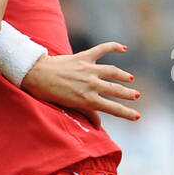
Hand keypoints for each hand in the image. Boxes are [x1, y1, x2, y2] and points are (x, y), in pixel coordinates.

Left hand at [23, 42, 139, 127]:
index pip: (113, 108)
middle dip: (128, 94)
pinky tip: (124, 48)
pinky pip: (103, 49)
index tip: (137, 116)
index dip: (126, 113)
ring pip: (113, 72)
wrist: (36, 75)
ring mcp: (89, 70)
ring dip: (123, 76)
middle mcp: (91, 85)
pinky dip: (114, 47)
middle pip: (116, 90)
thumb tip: (99, 127)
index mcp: (88, 100)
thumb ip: (87, 114)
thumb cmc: (50, 94)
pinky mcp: (84, 57)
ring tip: (129, 79)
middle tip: (136, 96)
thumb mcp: (70, 107)